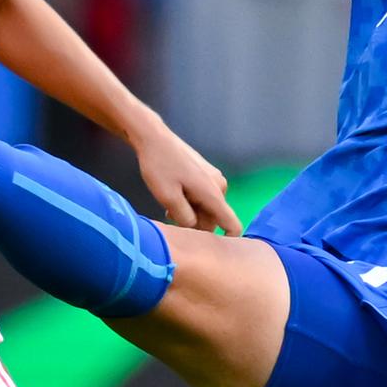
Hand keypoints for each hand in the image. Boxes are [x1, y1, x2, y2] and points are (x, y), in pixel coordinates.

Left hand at [132, 120, 240, 234]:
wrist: (153, 138)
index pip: (233, 225)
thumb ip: (185, 218)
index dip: (227, 241)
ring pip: (206, 207)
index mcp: (213, 194)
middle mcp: (219, 186)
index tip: (208, 248)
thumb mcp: (168, 197)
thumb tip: (197, 229)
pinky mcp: (205, 173)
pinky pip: (202, 196)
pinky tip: (172, 197)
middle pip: (214, 218)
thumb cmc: (159, 166)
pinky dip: (189, 201)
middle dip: (196, 223)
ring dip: (190, 212)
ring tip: (168, 207)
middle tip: (171, 219)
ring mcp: (213, 178)